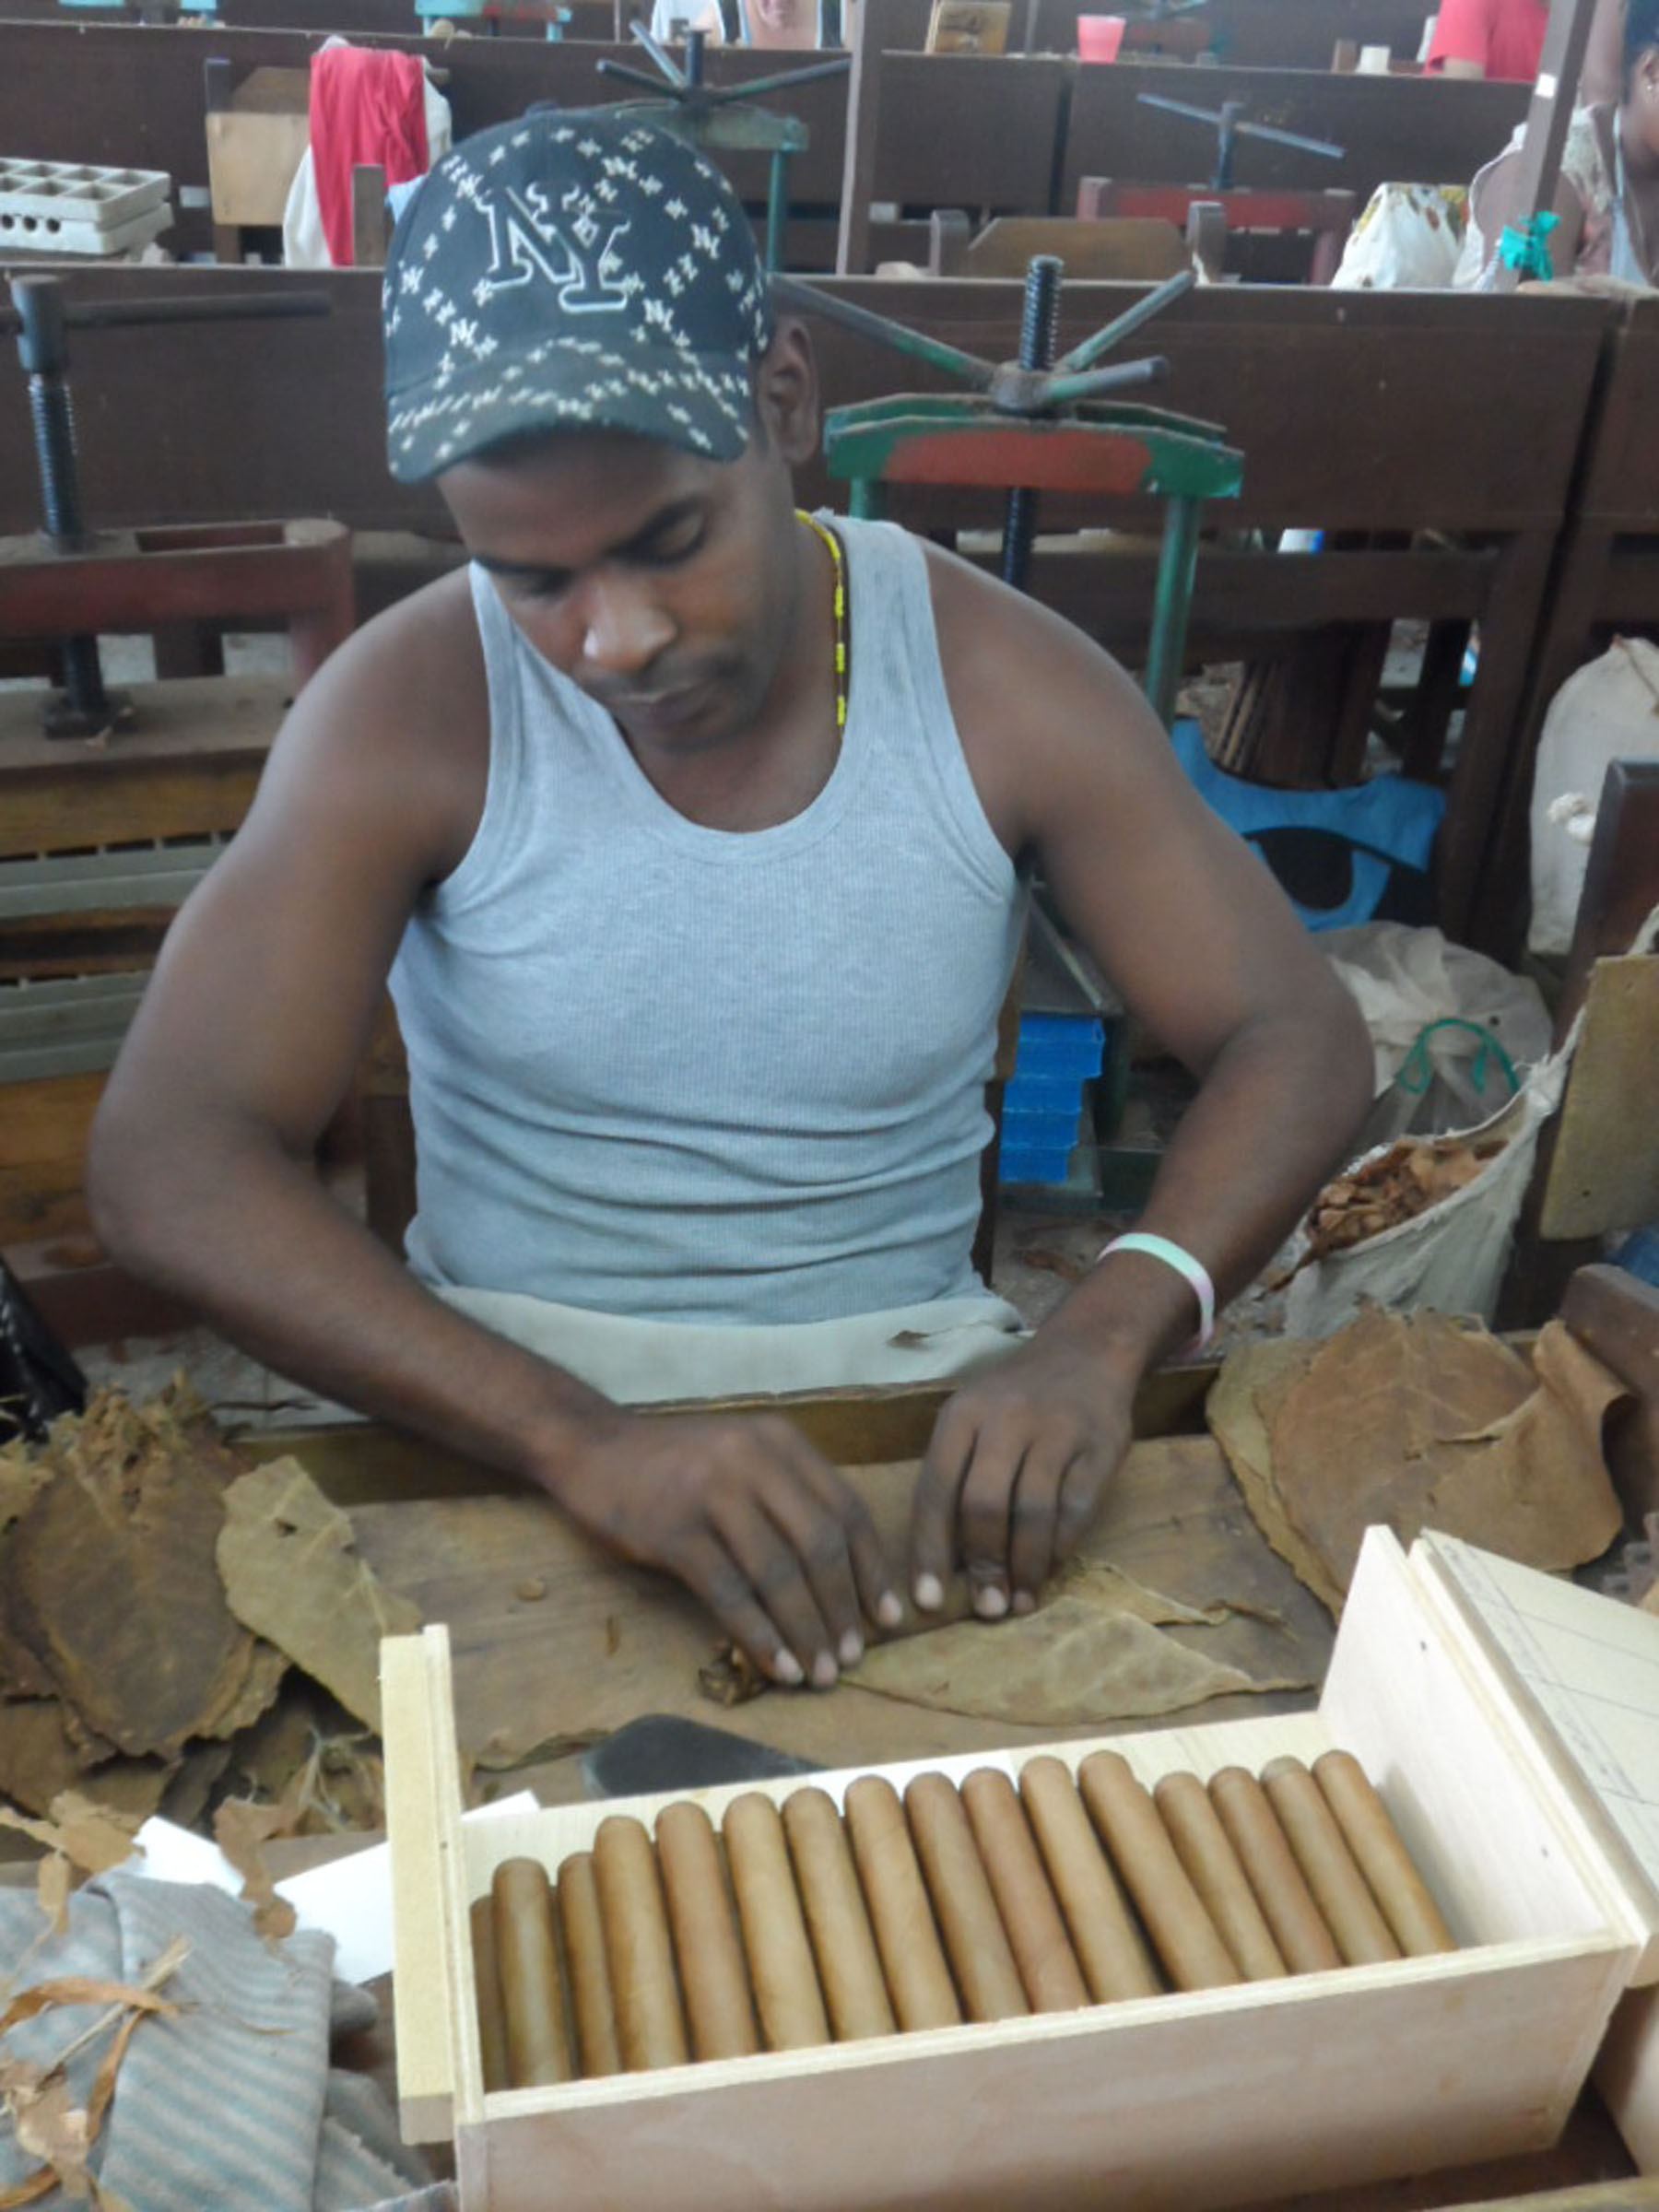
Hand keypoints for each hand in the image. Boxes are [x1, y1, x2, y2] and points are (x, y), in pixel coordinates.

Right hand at [549, 1409, 901, 1685]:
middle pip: (821, 1545)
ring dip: (806, 1631)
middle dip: (843, 1609)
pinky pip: (730, 1594)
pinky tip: (776, 1666)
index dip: (873, 1570)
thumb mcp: (743, 1457)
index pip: (847, 1510)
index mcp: (781, 1443)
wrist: (592, 1447)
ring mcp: (712, 1495)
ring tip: (819, 1674)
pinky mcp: (674, 1533)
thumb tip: (843, 1578)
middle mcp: (754, 1462)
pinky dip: (760, 1636)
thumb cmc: (675, 1463)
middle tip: (851, 1657)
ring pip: (779, 1574)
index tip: (889, 1618)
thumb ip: (789, 1498)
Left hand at [908, 1342, 1135, 1620]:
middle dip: (982, 1564)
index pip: (935, 1490)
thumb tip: (944, 1565)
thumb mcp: (973, 1420)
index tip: (927, 1602)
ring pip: (1033, 1513)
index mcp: (961, 1415)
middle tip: (986, 1608)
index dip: (929, 1551)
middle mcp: (1005, 1419)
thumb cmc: (1015, 1401)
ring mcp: (1055, 1430)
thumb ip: (956, 1479)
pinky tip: (1049, 1570)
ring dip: (1025, 1566)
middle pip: (984, 1505)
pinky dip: (1061, 1547)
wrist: (1086, 1353)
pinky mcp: (1099, 1446)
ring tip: (1019, 1601)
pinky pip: (1076, 1509)